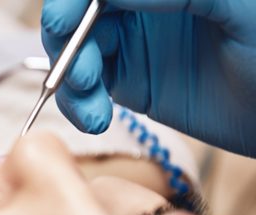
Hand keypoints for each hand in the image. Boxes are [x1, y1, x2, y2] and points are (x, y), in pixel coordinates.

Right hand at [41, 0, 255, 156]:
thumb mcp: (235, 8)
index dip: (72, 2)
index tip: (63, 25)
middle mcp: (143, 5)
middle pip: (80, 14)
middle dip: (67, 44)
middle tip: (77, 74)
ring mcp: (133, 42)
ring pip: (76, 51)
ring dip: (71, 81)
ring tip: (91, 109)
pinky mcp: (129, 81)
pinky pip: (86, 88)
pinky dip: (78, 104)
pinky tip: (93, 118)